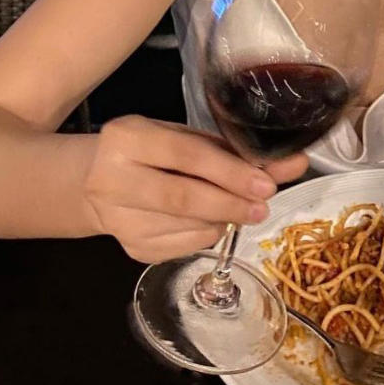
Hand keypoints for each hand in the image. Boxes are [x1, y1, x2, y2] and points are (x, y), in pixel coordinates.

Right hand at [82, 115, 307, 262]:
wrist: (94, 180)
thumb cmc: (150, 150)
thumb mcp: (180, 136)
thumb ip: (227, 149)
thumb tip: (289, 164)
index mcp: (127, 138)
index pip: (186, 155)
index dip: (229, 171)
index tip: (266, 183)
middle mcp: (112, 179)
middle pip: (183, 197)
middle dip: (231, 202)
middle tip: (263, 205)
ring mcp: (118, 219)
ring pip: (186, 227)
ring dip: (225, 220)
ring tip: (245, 210)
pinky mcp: (130, 249)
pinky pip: (182, 247)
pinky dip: (209, 235)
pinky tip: (217, 222)